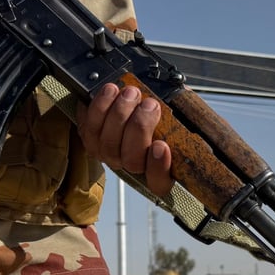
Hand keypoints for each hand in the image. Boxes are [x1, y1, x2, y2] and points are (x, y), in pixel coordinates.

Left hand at [77, 82, 174, 197]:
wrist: (134, 99)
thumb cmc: (161, 109)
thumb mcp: (181, 113)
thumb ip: (184, 116)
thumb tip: (186, 101)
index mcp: (160, 169)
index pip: (158, 182)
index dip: (158, 168)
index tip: (161, 146)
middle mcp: (132, 166)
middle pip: (132, 160)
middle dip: (140, 128)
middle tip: (150, 105)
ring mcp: (110, 154)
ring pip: (108, 145)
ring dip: (119, 115)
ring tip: (130, 93)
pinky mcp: (91, 137)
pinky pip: (88, 128)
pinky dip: (98, 107)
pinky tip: (110, 92)